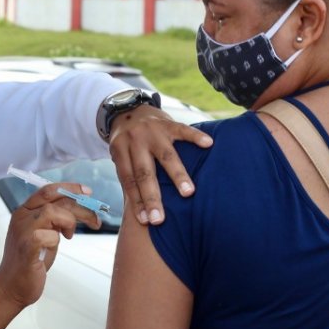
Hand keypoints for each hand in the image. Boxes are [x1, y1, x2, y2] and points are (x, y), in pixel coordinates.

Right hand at [0, 183, 99, 307]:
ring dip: (69, 222)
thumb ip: (54, 221)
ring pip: (51, 211)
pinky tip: (55, 247)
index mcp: (24, 212)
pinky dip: (57, 240)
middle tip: (95, 220)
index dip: (70, 188)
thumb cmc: (29, 263)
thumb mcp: (44, 235)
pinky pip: (48, 235)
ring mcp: (22, 232)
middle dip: (80, 206)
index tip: (88, 193)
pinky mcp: (26, 248)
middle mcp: (21, 218)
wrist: (10, 288)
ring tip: (70, 236)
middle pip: (54, 199)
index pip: (48, 190)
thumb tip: (78, 210)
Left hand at [108, 105, 212, 225]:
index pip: (129, 181)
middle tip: (160, 219)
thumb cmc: (127, 141)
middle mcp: (135, 141)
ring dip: (177, 175)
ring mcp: (152, 130)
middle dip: (152, 197)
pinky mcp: (167, 122)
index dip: (136, 201)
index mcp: (120, 151)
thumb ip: (130, 175)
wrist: (127, 107)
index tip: (145, 221)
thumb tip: (141, 210)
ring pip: (165, 155)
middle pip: (144, 173)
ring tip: (188, 193)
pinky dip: (196, 137)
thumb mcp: (120, 155)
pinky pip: (183, 129)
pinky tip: (208, 144)